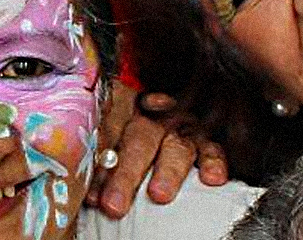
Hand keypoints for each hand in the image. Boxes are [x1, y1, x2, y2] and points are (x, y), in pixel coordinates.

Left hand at [86, 83, 228, 218]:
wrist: (187, 97)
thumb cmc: (139, 128)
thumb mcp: (119, 131)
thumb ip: (105, 155)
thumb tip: (89, 192)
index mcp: (125, 108)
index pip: (109, 135)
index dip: (99, 166)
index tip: (91, 197)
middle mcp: (155, 115)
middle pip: (138, 141)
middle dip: (126, 174)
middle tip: (114, 204)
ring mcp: (183, 125)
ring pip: (175, 147)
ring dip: (167, 172)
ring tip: (158, 194)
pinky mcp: (208, 137)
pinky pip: (213, 148)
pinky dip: (213, 161)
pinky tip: (211, 177)